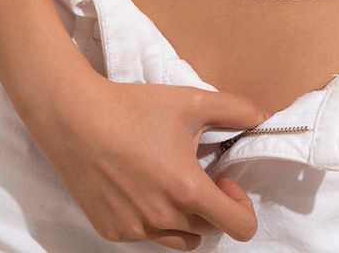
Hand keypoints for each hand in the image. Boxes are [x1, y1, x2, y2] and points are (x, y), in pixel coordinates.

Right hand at [21, 66, 270, 250]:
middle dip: (211, 205)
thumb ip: (235, 110)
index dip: (241, 205)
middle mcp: (163, 220)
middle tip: (194, 169)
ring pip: (178, 238)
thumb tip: (264, 118)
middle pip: (208, 230)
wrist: (75, 117)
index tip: (223, 178)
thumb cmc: (135, 108)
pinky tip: (137, 182)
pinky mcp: (110, 230)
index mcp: (187, 192)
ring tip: (167, 178)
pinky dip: (152, 216)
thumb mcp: (191, 101)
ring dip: (184, 217)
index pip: (240, 228)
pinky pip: (145, 234)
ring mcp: (134, 230)